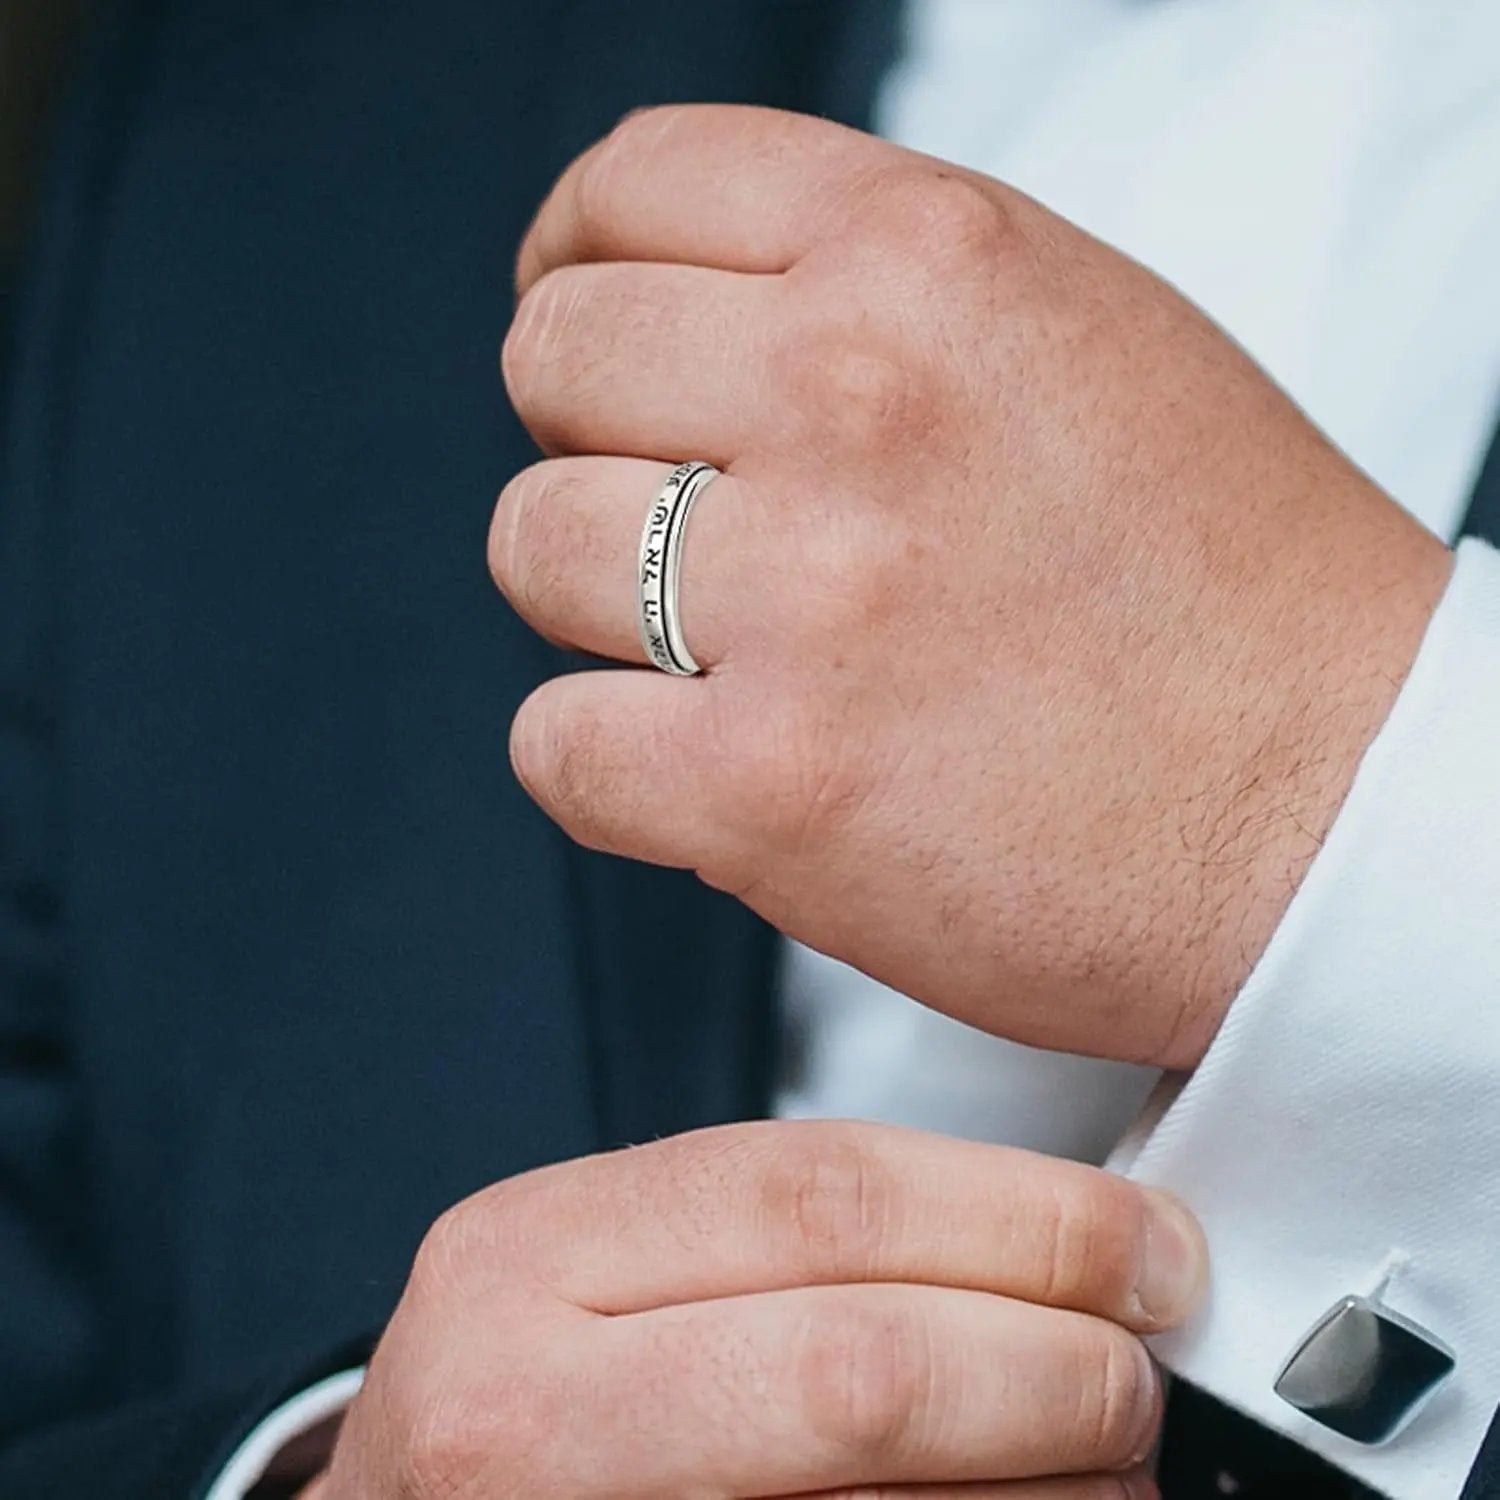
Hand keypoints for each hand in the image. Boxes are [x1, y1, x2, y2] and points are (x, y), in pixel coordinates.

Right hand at [317, 1120, 1203, 1497]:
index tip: (1138, 1240)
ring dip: (1047, 1480)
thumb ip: (773, 1239)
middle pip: (858, 1363)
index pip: (819, 1197)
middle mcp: (519, 1406)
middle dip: (1055, 1362)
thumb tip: (1034, 1238)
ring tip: (1103, 1452)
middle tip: (1139, 1362)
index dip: (1018, 1216)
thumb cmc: (518, 1416)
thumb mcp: (591, 1276)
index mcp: (526, 1258)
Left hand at [490, 105, 1451, 1068]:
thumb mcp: (1074, 337)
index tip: (586, 321)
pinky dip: (611, 764)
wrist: (1334, 814)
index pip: (635, 184)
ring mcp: (806, 599)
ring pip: (531, 549)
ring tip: (730, 655)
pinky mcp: (767, 789)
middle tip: (692, 517)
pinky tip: (714, 768)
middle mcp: (854, 399)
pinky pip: (555, 746)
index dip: (576, 257)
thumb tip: (678, 309)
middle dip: (595, 444)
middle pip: (555, 363)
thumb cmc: (1222, 588)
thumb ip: (871, 292)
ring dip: (604, 609)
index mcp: (931, 259)